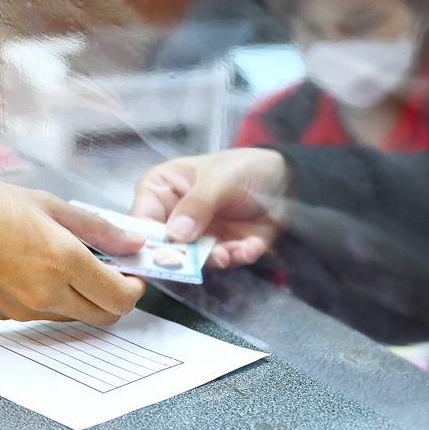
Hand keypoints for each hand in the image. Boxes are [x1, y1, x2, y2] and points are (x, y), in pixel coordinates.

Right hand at [0, 178, 146, 324]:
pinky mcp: (3, 315)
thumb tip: (132, 242)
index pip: (120, 298)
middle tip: (109, 269)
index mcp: (62, 261)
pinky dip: (51, 296)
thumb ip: (95, 227)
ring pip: (73, 316)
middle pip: (103, 316)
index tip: (132, 271)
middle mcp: (46, 293)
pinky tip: (32, 266)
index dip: (134, 287)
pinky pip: (41, 312)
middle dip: (114, 296)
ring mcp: (23, 309)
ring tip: (66, 261)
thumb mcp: (44, 203)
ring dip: (82, 297)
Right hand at [132, 148, 289, 268]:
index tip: (162, 254)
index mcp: (160, 190)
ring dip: (216, 259)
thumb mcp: (219, 178)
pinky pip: (223, 262)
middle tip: (205, 257)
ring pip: (194, 260)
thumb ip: (197, 204)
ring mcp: (196, 237)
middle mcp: (172, 217)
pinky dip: (237, 258)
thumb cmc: (243, 167)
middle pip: (164, 247)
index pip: (141, 220)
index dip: (145, 241)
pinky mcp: (220, 250)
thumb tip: (175, 235)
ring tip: (232, 253)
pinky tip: (250, 246)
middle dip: (186, 256)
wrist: (287, 179)